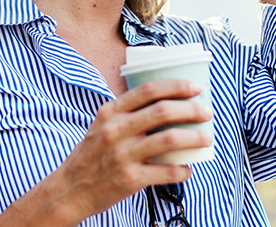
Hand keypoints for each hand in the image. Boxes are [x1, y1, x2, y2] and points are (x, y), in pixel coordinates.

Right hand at [51, 79, 212, 222]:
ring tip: (206, 138)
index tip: (194, 87)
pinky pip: (165, 172)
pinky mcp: (130, 179)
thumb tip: (164, 104)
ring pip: (169, 140)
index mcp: (111, 112)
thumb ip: (126, 113)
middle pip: (163, 111)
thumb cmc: (91, 155)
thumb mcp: (102, 125)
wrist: (69, 189)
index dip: (175, 86)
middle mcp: (116, 130)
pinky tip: (187, 169)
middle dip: (191, 110)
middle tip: (206, 112)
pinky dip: (182, 170)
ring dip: (194, 138)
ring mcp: (123, 155)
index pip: (148, 90)